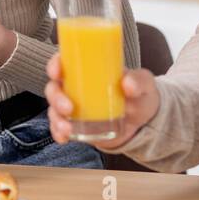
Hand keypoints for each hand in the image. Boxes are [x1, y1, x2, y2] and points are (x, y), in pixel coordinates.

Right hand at [44, 52, 159, 150]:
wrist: (143, 122)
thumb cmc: (140, 94)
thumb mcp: (144, 84)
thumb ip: (138, 81)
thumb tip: (127, 84)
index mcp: (88, 69)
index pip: (64, 61)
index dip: (55, 64)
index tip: (57, 71)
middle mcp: (76, 86)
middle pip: (55, 87)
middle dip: (56, 97)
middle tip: (69, 108)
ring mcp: (74, 106)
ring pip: (54, 108)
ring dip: (56, 118)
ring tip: (68, 129)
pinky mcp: (76, 124)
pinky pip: (60, 127)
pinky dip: (58, 133)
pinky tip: (64, 138)